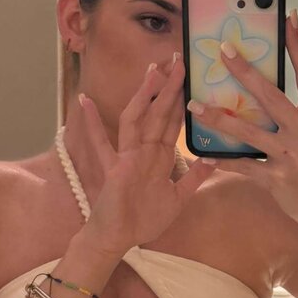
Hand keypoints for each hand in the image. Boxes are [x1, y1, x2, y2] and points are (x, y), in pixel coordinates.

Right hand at [80, 56, 217, 255]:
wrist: (117, 238)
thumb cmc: (143, 219)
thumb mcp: (178, 198)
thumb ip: (193, 178)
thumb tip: (213, 158)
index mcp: (158, 156)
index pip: (171, 122)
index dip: (180, 100)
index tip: (187, 76)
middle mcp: (143, 150)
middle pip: (157, 113)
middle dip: (167, 87)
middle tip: (176, 59)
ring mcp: (127, 156)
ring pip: (138, 119)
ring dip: (144, 96)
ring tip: (153, 71)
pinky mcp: (116, 167)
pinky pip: (104, 143)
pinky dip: (93, 123)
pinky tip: (84, 100)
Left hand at [188, 12, 297, 234]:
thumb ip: (297, 109)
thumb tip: (265, 83)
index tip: (288, 18)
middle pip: (272, 95)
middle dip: (245, 72)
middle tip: (223, 51)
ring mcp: (293, 155)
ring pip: (249, 131)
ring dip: (218, 117)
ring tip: (195, 105)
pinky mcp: (278, 179)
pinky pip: (243, 165)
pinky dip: (222, 159)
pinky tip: (202, 152)